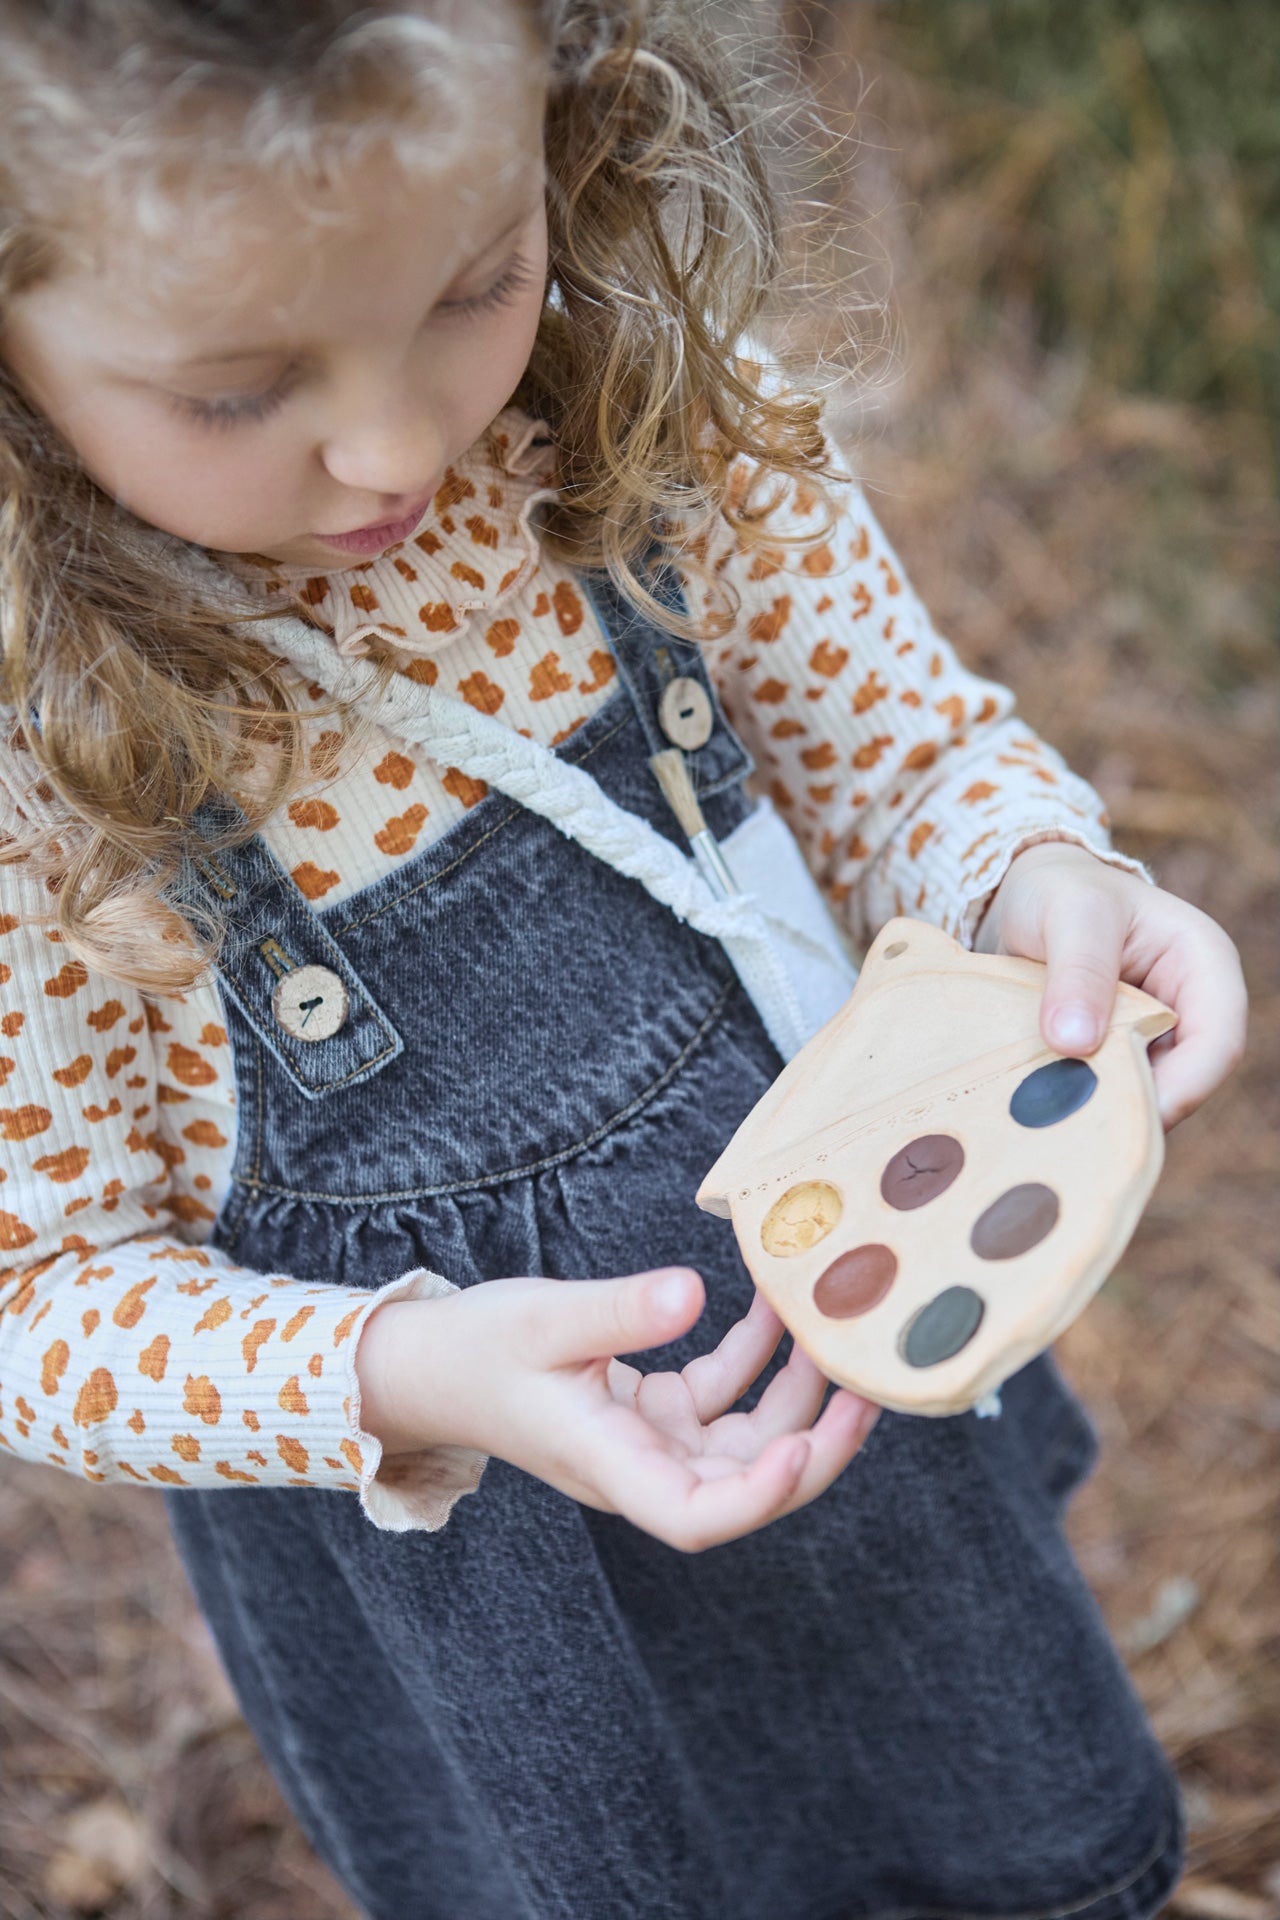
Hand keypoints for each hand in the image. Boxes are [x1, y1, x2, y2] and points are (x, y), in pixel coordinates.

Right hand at [357, 1269, 877, 1551]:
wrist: (429, 1365)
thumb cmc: (475, 1349)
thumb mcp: (545, 1317)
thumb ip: (620, 1310)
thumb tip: (692, 1291)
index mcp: (607, 1465)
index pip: (693, 1517)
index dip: (757, 1497)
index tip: (802, 1449)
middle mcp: (637, 1468)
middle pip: (742, 1488)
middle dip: (813, 1447)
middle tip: (866, 1391)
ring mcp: (646, 1444)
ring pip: (742, 1443)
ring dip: (793, 1399)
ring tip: (833, 1340)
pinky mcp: (648, 1414)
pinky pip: (717, 1400)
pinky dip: (750, 1362)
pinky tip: (770, 1313)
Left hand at [976, 840, 1247, 1128]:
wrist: (1022, 895)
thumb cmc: (1059, 890)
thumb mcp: (1070, 913)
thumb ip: (1078, 971)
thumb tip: (1075, 1043)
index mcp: (1204, 966)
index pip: (1217, 1042)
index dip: (1182, 1087)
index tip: (1126, 1116)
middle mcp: (1188, 1009)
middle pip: (1183, 1081)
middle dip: (1135, 1108)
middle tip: (1079, 1134)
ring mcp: (1151, 1037)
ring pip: (1143, 1094)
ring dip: (1102, 1112)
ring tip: (1053, 1126)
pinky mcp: (1114, 1056)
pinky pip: (1107, 1092)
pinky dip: (1079, 1104)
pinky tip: (1042, 1114)